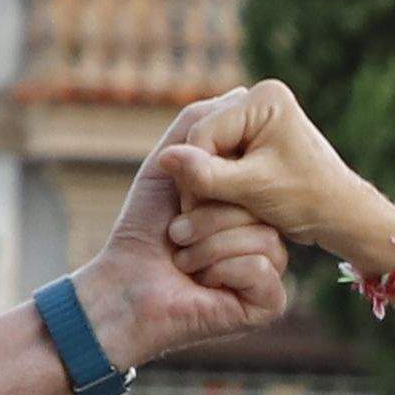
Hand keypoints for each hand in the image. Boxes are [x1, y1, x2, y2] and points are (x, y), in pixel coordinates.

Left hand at [79, 85, 303, 364]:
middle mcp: (267, 235)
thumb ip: (198, 123)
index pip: (259, 176)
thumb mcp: (168, 164)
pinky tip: (203, 283)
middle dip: (206, 214)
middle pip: (262, 205)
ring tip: (184, 259)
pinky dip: (221, 271)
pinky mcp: (269, 301)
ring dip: (208, 245)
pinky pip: (261, 267)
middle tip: (178, 231)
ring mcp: (271, 270)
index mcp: (250, 204)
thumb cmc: (144, 229)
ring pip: (264, 236)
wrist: (123, 286)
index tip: (181, 199)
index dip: (217, 182)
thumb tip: (240, 92)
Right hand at [156, 78, 394, 286]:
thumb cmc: (308, 200)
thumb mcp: (255, 189)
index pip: (205, 133)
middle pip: (205, 138)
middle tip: (197, 213)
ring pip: (209, 149)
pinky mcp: (254, 135)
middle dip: (201, 175)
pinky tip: (223, 202)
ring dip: (207, 180)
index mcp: (264, 99)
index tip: (192, 208)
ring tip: (211, 210)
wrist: (341, 214)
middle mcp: (259, 98)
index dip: (193, 171)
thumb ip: (209, 176)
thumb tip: (166, 158)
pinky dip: (219, 179)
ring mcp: (257, 116)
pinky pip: (221, 155)